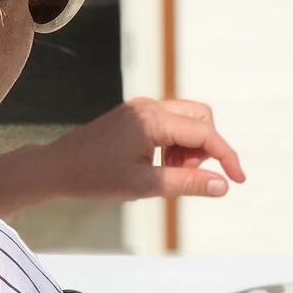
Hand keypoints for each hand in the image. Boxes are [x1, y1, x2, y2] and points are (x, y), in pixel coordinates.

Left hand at [46, 98, 245, 202]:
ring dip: (191, 148)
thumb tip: (223, 186)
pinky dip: (176, 144)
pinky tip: (160, 165)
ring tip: (171, 173)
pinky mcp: (136, 115)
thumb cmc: (95, 178)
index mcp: (154, 120)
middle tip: (189, 175)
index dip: (226, 157)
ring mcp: (142, 108)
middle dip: (206, 148)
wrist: (55, 168)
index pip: (205, 134)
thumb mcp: (144, 185)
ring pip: (188, 120)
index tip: (237, 181)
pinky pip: (171, 123)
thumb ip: (187, 182)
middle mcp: (151, 106)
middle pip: (202, 118)